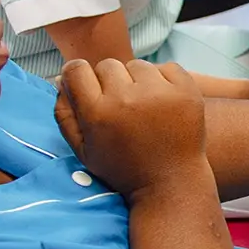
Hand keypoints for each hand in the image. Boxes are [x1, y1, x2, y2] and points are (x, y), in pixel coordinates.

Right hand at [55, 59, 210, 198]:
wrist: (170, 182)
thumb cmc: (123, 167)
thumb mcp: (83, 149)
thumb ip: (65, 113)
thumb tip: (62, 76)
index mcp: (98, 113)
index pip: (77, 70)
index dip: (78, 76)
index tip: (87, 85)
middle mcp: (127, 99)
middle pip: (107, 65)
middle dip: (110, 82)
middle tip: (121, 106)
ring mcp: (160, 94)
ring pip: (137, 66)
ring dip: (137, 81)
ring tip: (143, 107)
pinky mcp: (186, 91)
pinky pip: (167, 67)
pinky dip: (164, 81)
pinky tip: (163, 103)